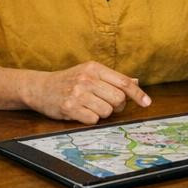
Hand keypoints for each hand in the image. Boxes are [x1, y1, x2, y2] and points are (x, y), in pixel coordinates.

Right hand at [26, 62, 151, 123]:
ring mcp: (77, 93)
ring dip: (102, 113)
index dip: (137, 94)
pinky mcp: (69, 107)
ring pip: (107, 111)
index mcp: (94, 68)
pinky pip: (93, 120)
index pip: (123, 82)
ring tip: (90, 107)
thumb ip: (112, 78)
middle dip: (116, 106)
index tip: (147, 103)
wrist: (39, 87)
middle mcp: (87, 79)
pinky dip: (91, 119)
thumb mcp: (89, 73)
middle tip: (106, 104)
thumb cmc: (68, 81)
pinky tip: (81, 112)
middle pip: (118, 99)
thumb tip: (135, 82)